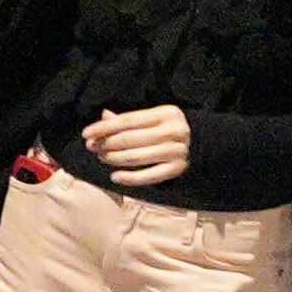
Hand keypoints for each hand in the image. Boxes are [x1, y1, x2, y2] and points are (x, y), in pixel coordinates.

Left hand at [80, 101, 195, 187]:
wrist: (204, 144)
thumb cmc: (171, 129)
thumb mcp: (155, 118)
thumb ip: (130, 119)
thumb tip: (103, 116)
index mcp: (166, 113)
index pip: (127, 120)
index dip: (104, 128)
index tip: (86, 134)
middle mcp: (172, 131)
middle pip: (129, 139)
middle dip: (106, 144)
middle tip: (92, 147)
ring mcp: (175, 151)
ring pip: (135, 157)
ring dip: (114, 159)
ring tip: (102, 158)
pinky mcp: (177, 169)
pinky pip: (148, 176)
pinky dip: (129, 178)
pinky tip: (115, 176)